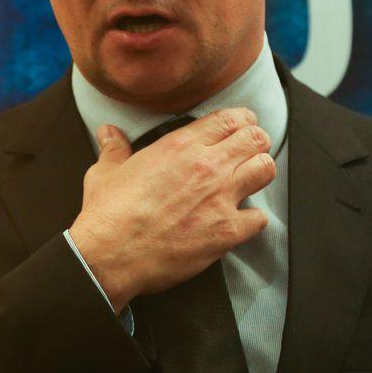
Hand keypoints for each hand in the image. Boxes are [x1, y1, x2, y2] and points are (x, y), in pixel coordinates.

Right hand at [67, 108, 274, 311]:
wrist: (111, 254)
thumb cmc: (108, 214)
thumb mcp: (106, 171)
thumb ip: (114, 148)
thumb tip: (108, 133)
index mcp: (181, 146)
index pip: (230, 118)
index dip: (241, 120)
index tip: (240, 127)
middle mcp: (207, 166)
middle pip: (256, 138)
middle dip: (256, 142)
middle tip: (247, 152)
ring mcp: (220, 198)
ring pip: (266, 169)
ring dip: (260, 173)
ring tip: (248, 180)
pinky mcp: (226, 232)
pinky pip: (260, 218)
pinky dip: (253, 219)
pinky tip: (240, 221)